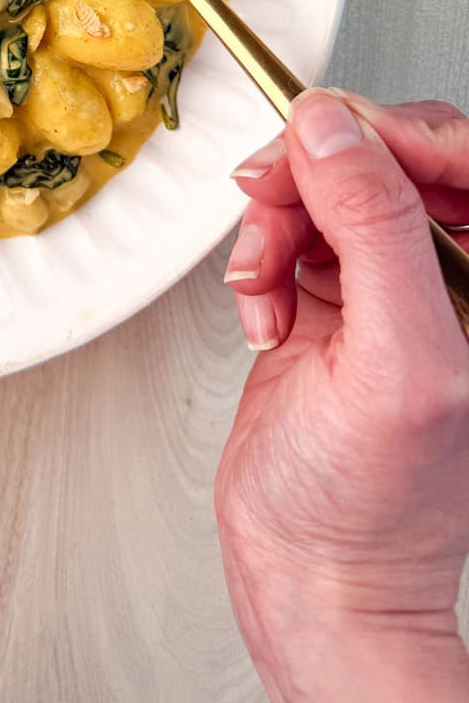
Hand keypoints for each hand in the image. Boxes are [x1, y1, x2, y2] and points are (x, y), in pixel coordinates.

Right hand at [216, 90, 468, 702]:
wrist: (308, 575)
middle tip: (273, 195)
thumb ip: (373, 229)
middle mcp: (443, 278)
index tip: (328, 136)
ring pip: (323, 189)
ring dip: (275, 225)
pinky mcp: (325, 299)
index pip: (459, 155)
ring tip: (264, 283)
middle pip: (380, 159)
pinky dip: (258, 262)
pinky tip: (263, 312)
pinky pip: (285, 233)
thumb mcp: (394, 358)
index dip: (392, 130)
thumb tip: (335, 131)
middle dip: (316, 175)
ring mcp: (382, 287)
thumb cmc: (372, 506)